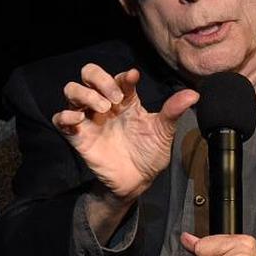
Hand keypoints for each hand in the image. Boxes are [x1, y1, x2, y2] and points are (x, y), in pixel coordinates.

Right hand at [52, 64, 197, 202]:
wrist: (137, 181)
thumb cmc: (149, 153)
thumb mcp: (163, 132)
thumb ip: (173, 111)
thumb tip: (194, 94)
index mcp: (126, 100)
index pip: (118, 77)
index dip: (123, 75)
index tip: (133, 78)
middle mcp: (105, 105)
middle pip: (88, 74)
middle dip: (99, 79)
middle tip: (115, 97)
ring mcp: (89, 119)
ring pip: (72, 91)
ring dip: (85, 95)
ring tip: (103, 109)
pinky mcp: (78, 136)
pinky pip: (61, 119)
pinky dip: (66, 116)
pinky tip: (79, 120)